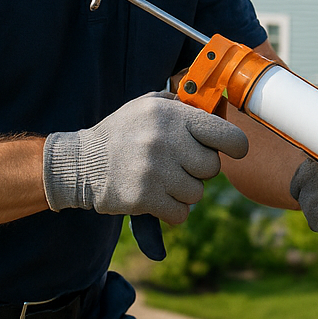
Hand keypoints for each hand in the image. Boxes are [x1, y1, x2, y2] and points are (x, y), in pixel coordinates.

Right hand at [43, 92, 248, 223]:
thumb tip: (218, 105)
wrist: (81, 162)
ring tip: (161, 180)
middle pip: (211, 168)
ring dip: (183, 191)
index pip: (225, 135)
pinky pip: (181, 214)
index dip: (236, 146)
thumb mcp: (148, 105)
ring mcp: (154, 170)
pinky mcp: (144, 197)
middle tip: (178, 165)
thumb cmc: (123, 132)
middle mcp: (164, 140)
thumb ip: (182, 104)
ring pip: (197, 193)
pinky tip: (156, 198)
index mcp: (170, 114)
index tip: (234, 151)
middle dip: (199, 170)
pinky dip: (172, 211)